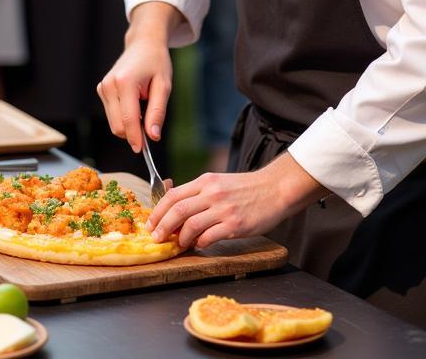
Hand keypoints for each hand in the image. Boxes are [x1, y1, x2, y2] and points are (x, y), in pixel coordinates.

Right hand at [97, 24, 172, 152]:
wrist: (144, 44)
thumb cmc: (156, 62)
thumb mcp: (164, 86)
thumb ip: (157, 112)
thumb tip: (153, 137)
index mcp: (124, 83)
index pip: (128, 120)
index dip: (136, 138)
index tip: (143, 150)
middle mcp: (109, 86)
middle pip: (118, 125)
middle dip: (133, 132)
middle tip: (151, 123)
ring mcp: (103, 88)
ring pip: (114, 122)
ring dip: (129, 124)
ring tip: (144, 106)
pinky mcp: (102, 90)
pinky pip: (112, 114)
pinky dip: (124, 116)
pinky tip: (135, 103)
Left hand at [147, 152, 325, 249]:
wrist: (274, 189)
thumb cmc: (245, 188)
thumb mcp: (219, 182)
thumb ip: (199, 193)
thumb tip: (175, 210)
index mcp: (206, 181)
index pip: (173, 195)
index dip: (158, 211)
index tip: (151, 223)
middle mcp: (212, 193)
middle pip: (178, 210)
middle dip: (162, 226)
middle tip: (156, 238)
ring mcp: (224, 209)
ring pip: (191, 224)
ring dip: (180, 238)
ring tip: (178, 244)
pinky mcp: (235, 225)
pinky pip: (210, 237)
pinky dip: (200, 243)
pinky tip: (200, 244)